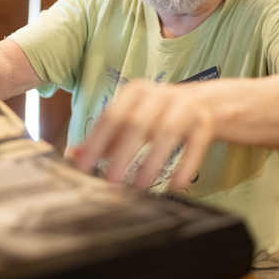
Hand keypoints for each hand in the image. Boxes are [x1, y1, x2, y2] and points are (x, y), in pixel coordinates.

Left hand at [74, 80, 213, 189]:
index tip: (84, 167)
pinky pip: (195, 144)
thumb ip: (103, 138)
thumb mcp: (130, 120)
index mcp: (135, 92)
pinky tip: (176, 184)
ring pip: (167, 133)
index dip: (97, 142)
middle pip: (137, 123)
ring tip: (141, 186)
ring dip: (152, 161)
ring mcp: (185, 106)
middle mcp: (159, 95)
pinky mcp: (204, 122)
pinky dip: (186, 164)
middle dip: (122, 154)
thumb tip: (74, 155)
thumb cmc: (157, 115)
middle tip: (111, 181)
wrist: (203, 103)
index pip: (111, 116)